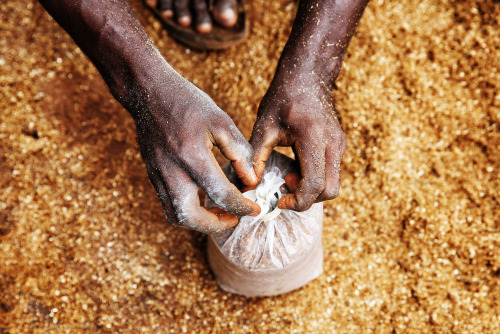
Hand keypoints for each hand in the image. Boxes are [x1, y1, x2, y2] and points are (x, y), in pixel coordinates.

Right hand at [131, 70, 259, 232]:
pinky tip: (202, 199)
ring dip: (198, 222)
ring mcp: (159, 175)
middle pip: (190, 217)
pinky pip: (167, 203)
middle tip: (233, 218)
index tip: (254, 209)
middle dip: (215, 225)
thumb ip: (240, 152)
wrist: (148, 92)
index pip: (221, 195)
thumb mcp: (221, 121)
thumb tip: (251, 180)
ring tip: (219, 212)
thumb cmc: (187, 103)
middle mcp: (172, 172)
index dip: (242, 207)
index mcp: (192, 157)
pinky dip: (187, 210)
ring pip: (175, 215)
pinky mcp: (153, 174)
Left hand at [250, 73, 346, 211]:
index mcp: (314, 139)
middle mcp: (333, 144)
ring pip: (333, 184)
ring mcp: (340, 145)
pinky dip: (315, 178)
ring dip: (311, 189)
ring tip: (289, 175)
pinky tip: (297, 166)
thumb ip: (256, 157)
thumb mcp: (264, 125)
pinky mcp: (339, 145)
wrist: (308, 74)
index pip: (314, 184)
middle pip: (330, 190)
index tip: (280, 200)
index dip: (297, 200)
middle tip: (285, 186)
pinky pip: (331, 173)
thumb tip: (247, 185)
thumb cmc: (283, 97)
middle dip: (307, 198)